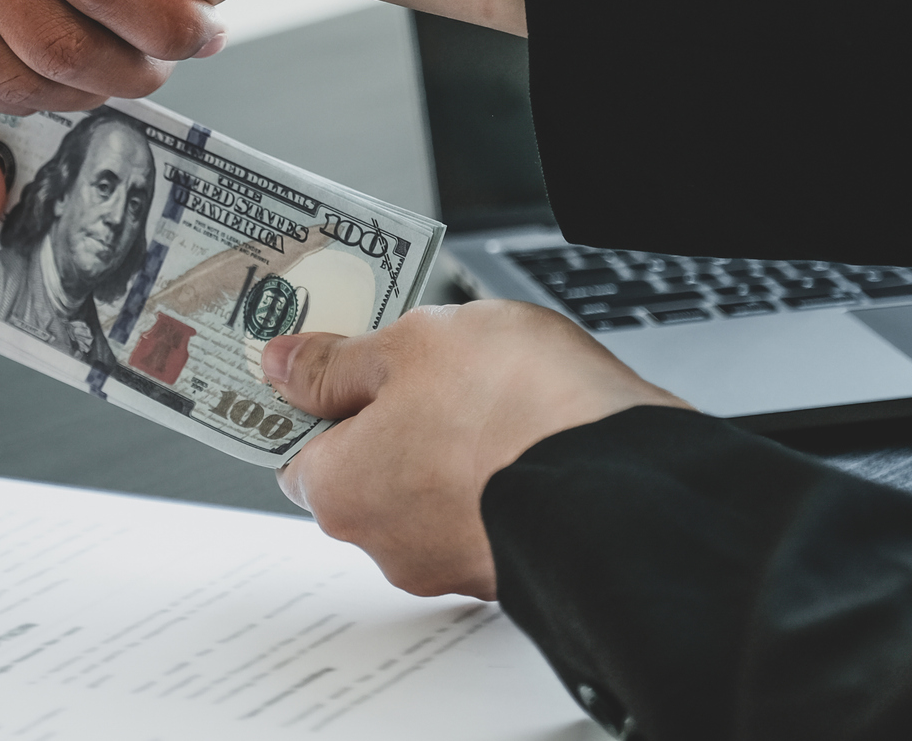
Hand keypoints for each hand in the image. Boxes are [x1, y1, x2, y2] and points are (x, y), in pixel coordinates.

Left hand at [258, 301, 688, 598]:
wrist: (627, 476)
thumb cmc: (514, 408)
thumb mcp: (410, 345)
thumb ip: (338, 361)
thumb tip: (284, 366)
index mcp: (340, 490)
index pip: (297, 449)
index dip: (318, 398)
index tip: (338, 362)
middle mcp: (387, 544)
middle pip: (365, 471)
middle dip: (390, 418)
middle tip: (427, 363)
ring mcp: (454, 564)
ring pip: (429, 492)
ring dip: (449, 446)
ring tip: (494, 391)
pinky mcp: (512, 566)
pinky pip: (487, 509)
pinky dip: (497, 473)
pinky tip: (526, 430)